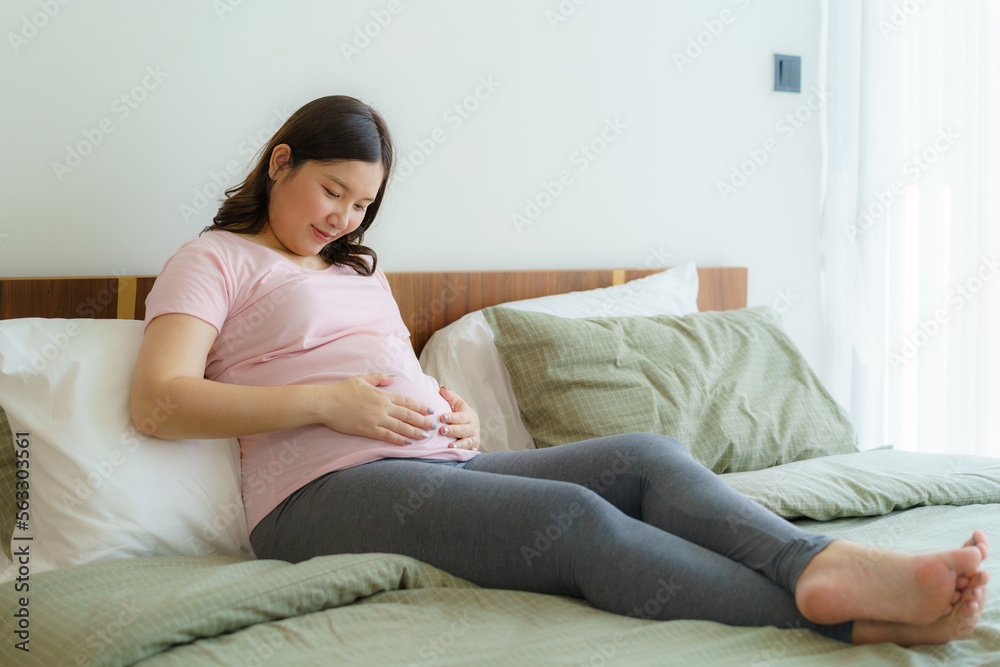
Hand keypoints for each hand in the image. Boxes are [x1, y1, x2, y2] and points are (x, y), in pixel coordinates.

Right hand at [317, 373, 435, 445]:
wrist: (326, 403)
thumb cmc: (342, 390)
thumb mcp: (362, 379)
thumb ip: (379, 378)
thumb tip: (393, 378)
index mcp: (382, 395)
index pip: (406, 401)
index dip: (420, 406)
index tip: (430, 410)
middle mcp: (382, 407)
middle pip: (408, 415)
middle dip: (423, 421)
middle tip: (435, 426)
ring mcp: (376, 419)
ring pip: (400, 427)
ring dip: (415, 432)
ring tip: (426, 436)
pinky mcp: (368, 430)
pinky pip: (387, 436)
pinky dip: (398, 440)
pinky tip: (407, 443)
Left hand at [438, 386, 480, 450]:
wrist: (472, 426)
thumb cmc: (460, 413)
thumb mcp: (457, 404)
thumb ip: (450, 396)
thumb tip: (442, 390)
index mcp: (468, 415)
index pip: (460, 416)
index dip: (451, 417)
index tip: (442, 417)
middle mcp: (472, 427)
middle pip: (463, 430)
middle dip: (453, 430)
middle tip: (442, 430)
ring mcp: (473, 438)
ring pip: (467, 442)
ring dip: (458, 444)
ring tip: (450, 446)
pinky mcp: (472, 448)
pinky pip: (468, 451)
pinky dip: (462, 452)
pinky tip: (455, 453)